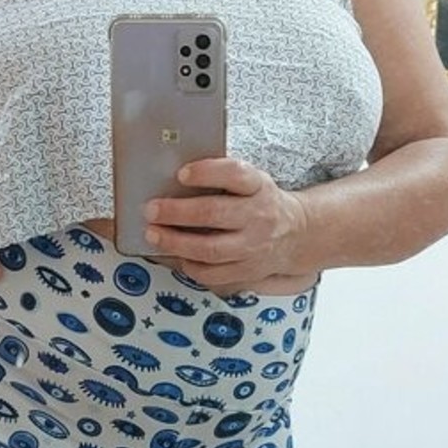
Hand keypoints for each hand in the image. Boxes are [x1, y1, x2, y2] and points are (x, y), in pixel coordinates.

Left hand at [143, 157, 310, 294]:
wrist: (296, 234)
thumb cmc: (260, 202)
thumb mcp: (251, 181)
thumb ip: (222, 178)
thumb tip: (174, 178)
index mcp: (258, 187)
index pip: (235, 174)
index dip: (207, 173)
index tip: (181, 174)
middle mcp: (258, 217)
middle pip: (215, 214)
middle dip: (177, 212)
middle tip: (151, 210)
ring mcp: (253, 247)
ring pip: (210, 249)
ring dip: (176, 242)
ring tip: (153, 234)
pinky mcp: (247, 271)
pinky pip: (213, 274)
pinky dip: (189, 265)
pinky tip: (176, 255)